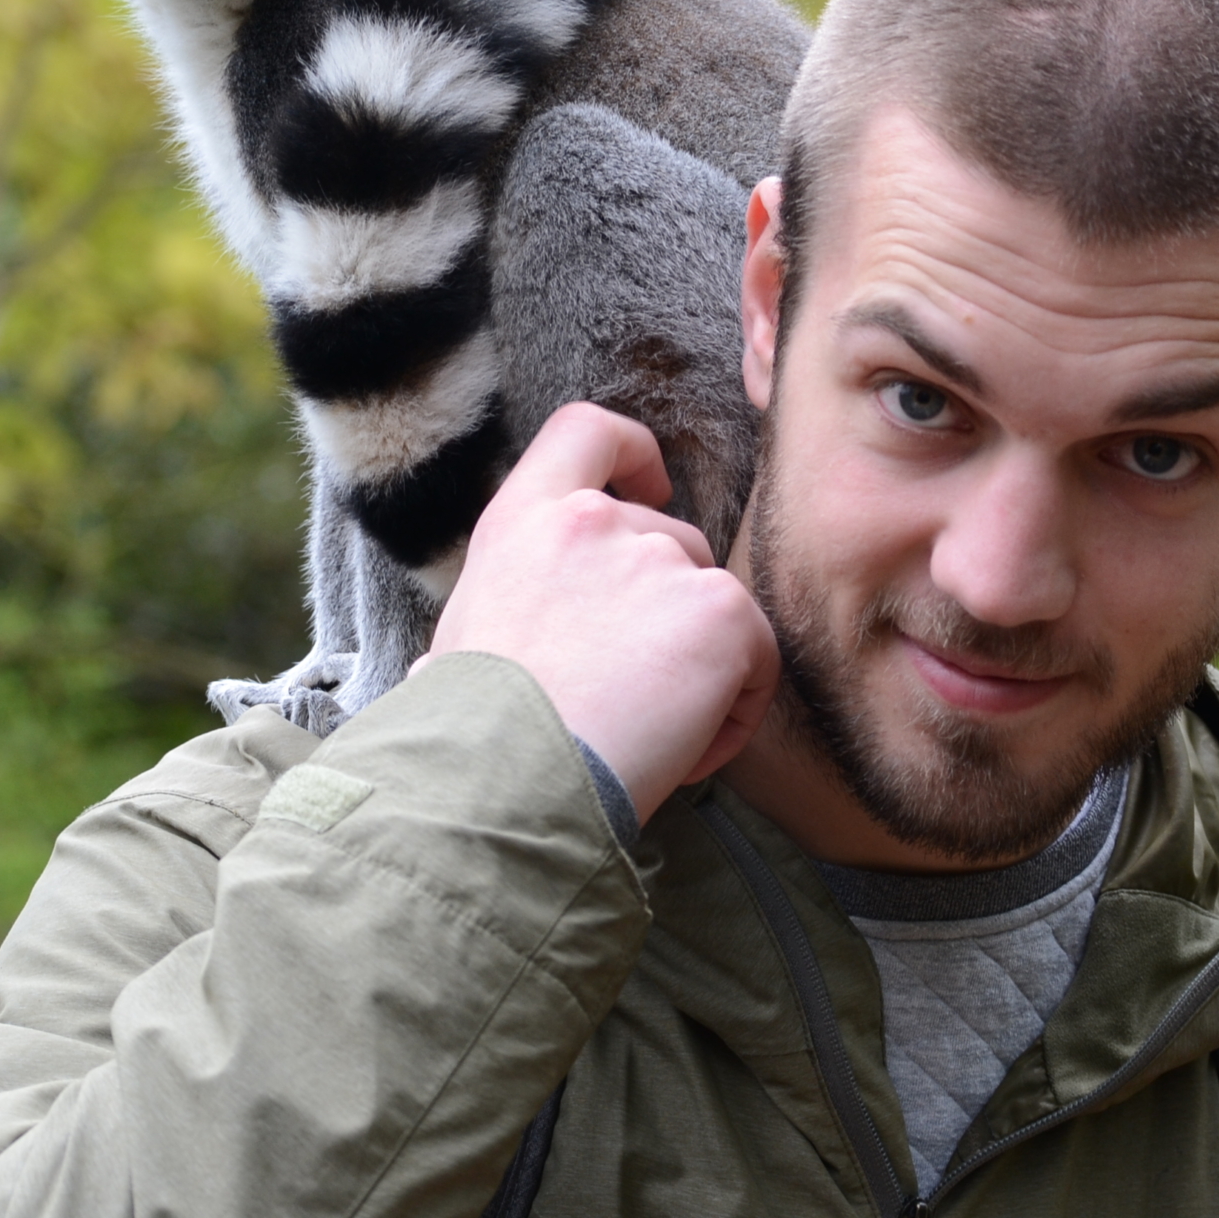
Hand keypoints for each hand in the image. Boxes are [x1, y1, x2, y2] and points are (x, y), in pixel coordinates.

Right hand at [425, 403, 778, 820]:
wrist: (508, 784)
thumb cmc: (472, 738)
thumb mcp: (461, 639)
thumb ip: (513, 607)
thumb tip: (482, 654)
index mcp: (522, 521)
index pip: (587, 433)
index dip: (632, 452)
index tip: (651, 487)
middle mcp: (594, 521)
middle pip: (671, 541)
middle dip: (667, 614)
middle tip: (630, 696)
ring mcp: (662, 560)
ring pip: (715, 604)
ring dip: (700, 667)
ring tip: (651, 739)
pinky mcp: (721, 611)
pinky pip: (757, 656)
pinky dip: (735, 711)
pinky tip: (684, 755)